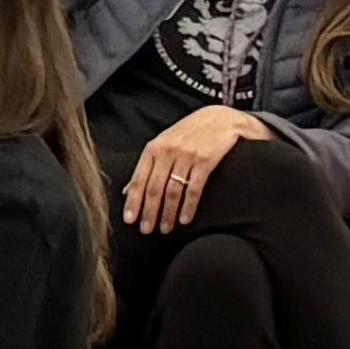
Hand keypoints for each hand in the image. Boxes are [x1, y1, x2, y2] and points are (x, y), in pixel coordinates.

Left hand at [119, 106, 265, 233]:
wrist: (222, 119)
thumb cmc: (190, 133)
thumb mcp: (164, 143)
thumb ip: (148, 165)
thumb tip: (127, 190)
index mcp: (153, 149)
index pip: (138, 180)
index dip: (133, 202)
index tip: (129, 220)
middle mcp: (167, 152)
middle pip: (154, 188)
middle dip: (149, 212)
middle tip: (146, 230)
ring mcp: (186, 156)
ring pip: (172, 191)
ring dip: (168, 213)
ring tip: (165, 228)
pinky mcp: (205, 161)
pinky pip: (194, 189)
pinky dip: (188, 206)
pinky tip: (185, 219)